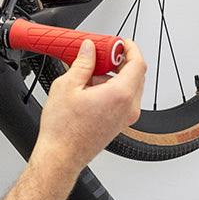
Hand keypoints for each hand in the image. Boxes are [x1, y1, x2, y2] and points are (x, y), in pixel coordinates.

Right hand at [35, 37, 145, 173]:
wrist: (61, 156)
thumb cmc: (63, 129)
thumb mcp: (67, 86)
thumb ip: (82, 63)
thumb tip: (89, 49)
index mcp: (120, 95)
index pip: (138, 64)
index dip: (131, 49)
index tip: (122, 43)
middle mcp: (128, 108)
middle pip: (135, 75)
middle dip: (119, 62)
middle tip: (102, 54)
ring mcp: (125, 118)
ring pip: (128, 88)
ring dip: (112, 76)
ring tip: (87, 75)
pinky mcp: (118, 124)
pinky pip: (122, 100)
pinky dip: (111, 89)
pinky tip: (88, 90)